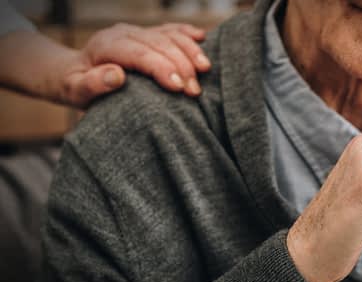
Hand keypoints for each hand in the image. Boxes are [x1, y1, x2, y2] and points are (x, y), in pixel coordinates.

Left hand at [54, 23, 209, 106]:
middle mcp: (124, 33)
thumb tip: (117, 76)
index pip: (139, 53)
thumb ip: (93, 85)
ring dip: (190, 51)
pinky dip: (188, 33)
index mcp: (106, 45)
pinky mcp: (148, 34)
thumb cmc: (77, 86)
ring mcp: (138, 31)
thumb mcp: (75, 90)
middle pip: (159, 43)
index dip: (161, 67)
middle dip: (181, 65)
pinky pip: (171, 29)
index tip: (178, 87)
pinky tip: (203, 37)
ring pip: (169, 34)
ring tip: (205, 70)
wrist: (74, 71)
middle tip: (194, 91)